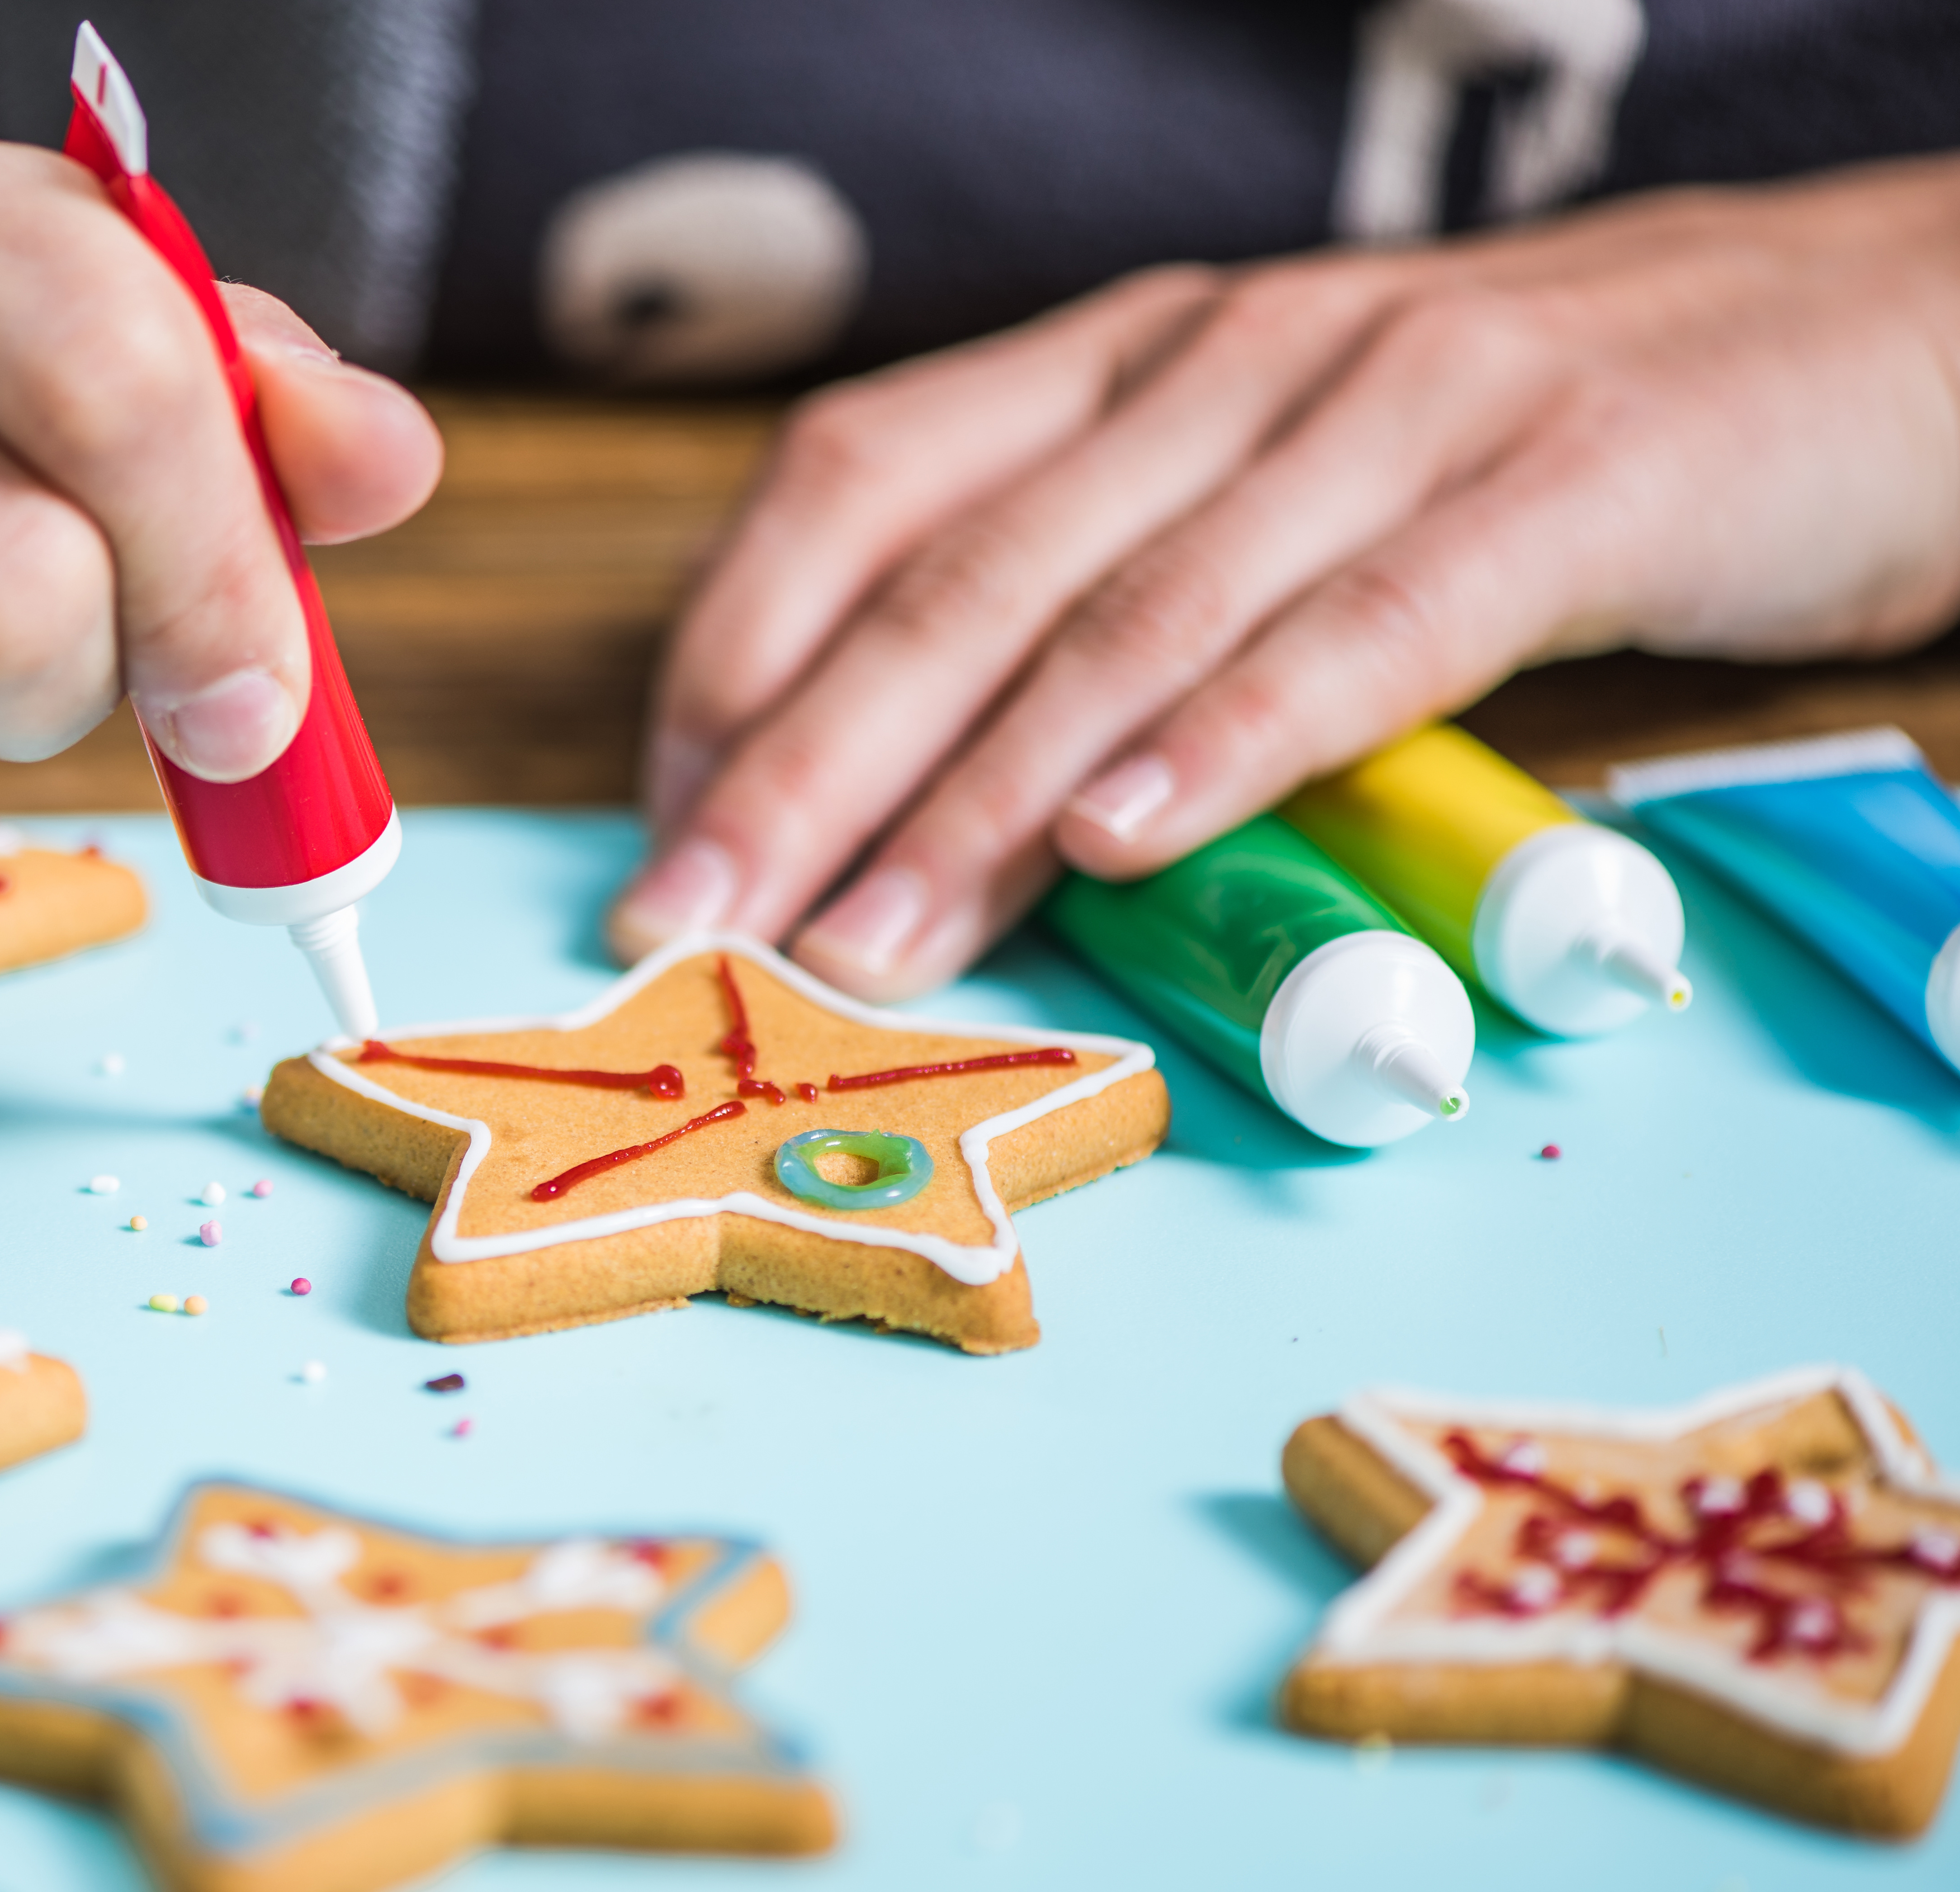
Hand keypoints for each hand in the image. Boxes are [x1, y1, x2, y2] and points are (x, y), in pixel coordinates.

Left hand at [606, 158, 1959, 997]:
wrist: (1870, 337)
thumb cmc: (1530, 451)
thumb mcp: (1278, 494)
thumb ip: (1122, 604)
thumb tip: (936, 797)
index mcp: (1139, 357)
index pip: (864, 483)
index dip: (740, 654)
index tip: (662, 824)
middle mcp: (1233, 361)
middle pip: (958, 575)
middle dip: (801, 767)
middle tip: (689, 926)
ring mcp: (1400, 407)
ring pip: (1127, 616)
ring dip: (970, 797)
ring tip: (859, 945)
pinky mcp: (1566, 482)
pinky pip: (1364, 623)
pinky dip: (1226, 738)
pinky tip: (1118, 841)